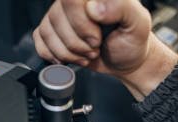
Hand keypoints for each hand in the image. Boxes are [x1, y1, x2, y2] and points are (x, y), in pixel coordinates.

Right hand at [33, 0, 177, 99]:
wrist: (126, 60)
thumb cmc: (132, 41)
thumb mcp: (138, 24)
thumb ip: (122, 8)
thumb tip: (94, 7)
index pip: (71, 0)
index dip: (81, 25)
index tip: (97, 38)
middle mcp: (74, 0)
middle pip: (57, 18)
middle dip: (77, 43)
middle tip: (95, 46)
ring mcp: (61, 13)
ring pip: (47, 32)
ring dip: (69, 52)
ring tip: (88, 52)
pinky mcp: (52, 30)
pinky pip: (39, 40)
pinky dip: (55, 55)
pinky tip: (73, 56)